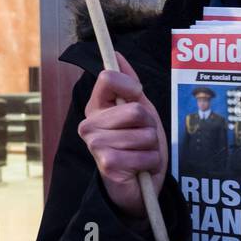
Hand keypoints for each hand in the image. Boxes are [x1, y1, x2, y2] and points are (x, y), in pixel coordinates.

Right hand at [78, 53, 166, 218]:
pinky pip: (144, 154)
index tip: (136, 98)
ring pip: (144, 134)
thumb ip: (128, 82)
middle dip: (149, 125)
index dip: (131, 87)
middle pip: (136, 109)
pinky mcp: (106, 164)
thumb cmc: (138, 146)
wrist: (138, 186)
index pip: (109, 78)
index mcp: (95, 107)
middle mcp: (89, 124)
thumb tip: (116, 54)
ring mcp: (95, 145)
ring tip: (141, 154)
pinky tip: (139, 168)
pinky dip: (150, 162)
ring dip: (151, 146)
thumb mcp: (139, 109)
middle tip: (141, 138)